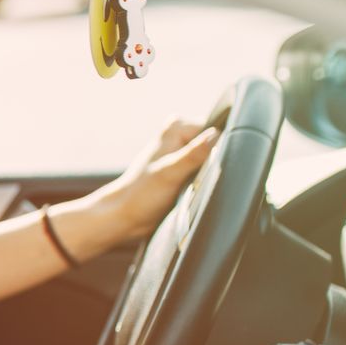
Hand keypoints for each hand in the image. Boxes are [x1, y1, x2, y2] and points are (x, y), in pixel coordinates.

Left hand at [93, 118, 218, 241]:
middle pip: (216, 143)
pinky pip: (207, 170)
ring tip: (195, 187)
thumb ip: (193, 154)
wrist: (124, 217)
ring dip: (211, 173)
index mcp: (177, 127)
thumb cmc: (141, 195)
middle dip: (216, 162)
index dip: (221, 149)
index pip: (216, 129)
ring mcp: (183, 152)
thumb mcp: (169, 173)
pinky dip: (206, 180)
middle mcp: (181, 135)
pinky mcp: (184, 169)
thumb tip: (216, 134)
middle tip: (199, 181)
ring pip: (213, 158)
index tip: (210, 168)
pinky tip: (198, 191)